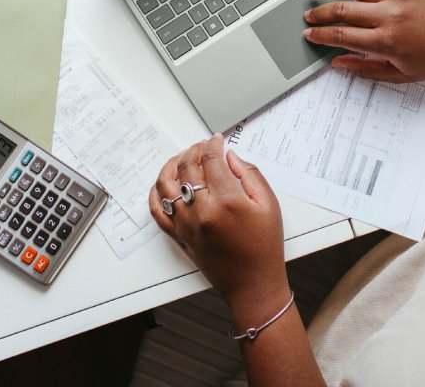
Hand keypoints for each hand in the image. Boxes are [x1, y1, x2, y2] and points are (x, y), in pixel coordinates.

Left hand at [149, 135, 288, 308]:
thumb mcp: (268, 205)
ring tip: (182, 159)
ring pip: (165, 185)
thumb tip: (230, 156)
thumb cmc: (264, 247)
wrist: (253, 284)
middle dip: (194, 150)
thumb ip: (250, 175)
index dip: (213, 144)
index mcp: (227, 202)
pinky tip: (164, 184)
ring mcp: (186, 225)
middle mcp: (202, 212)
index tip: (217, 140)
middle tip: (202, 146)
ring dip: (172, 165)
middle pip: (187, 168)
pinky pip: (157, 211)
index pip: (211, 160)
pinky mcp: (179, 236)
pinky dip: (156, 193)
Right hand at [302, 0, 424, 81]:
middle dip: (319, 13)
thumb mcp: (401, 75)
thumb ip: (366, 69)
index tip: (309, 35)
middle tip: (307, 17)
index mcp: (386, 41)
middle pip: (342, 10)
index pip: (342, 36)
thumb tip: (339, 63)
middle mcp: (388, 15)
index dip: (321, 35)